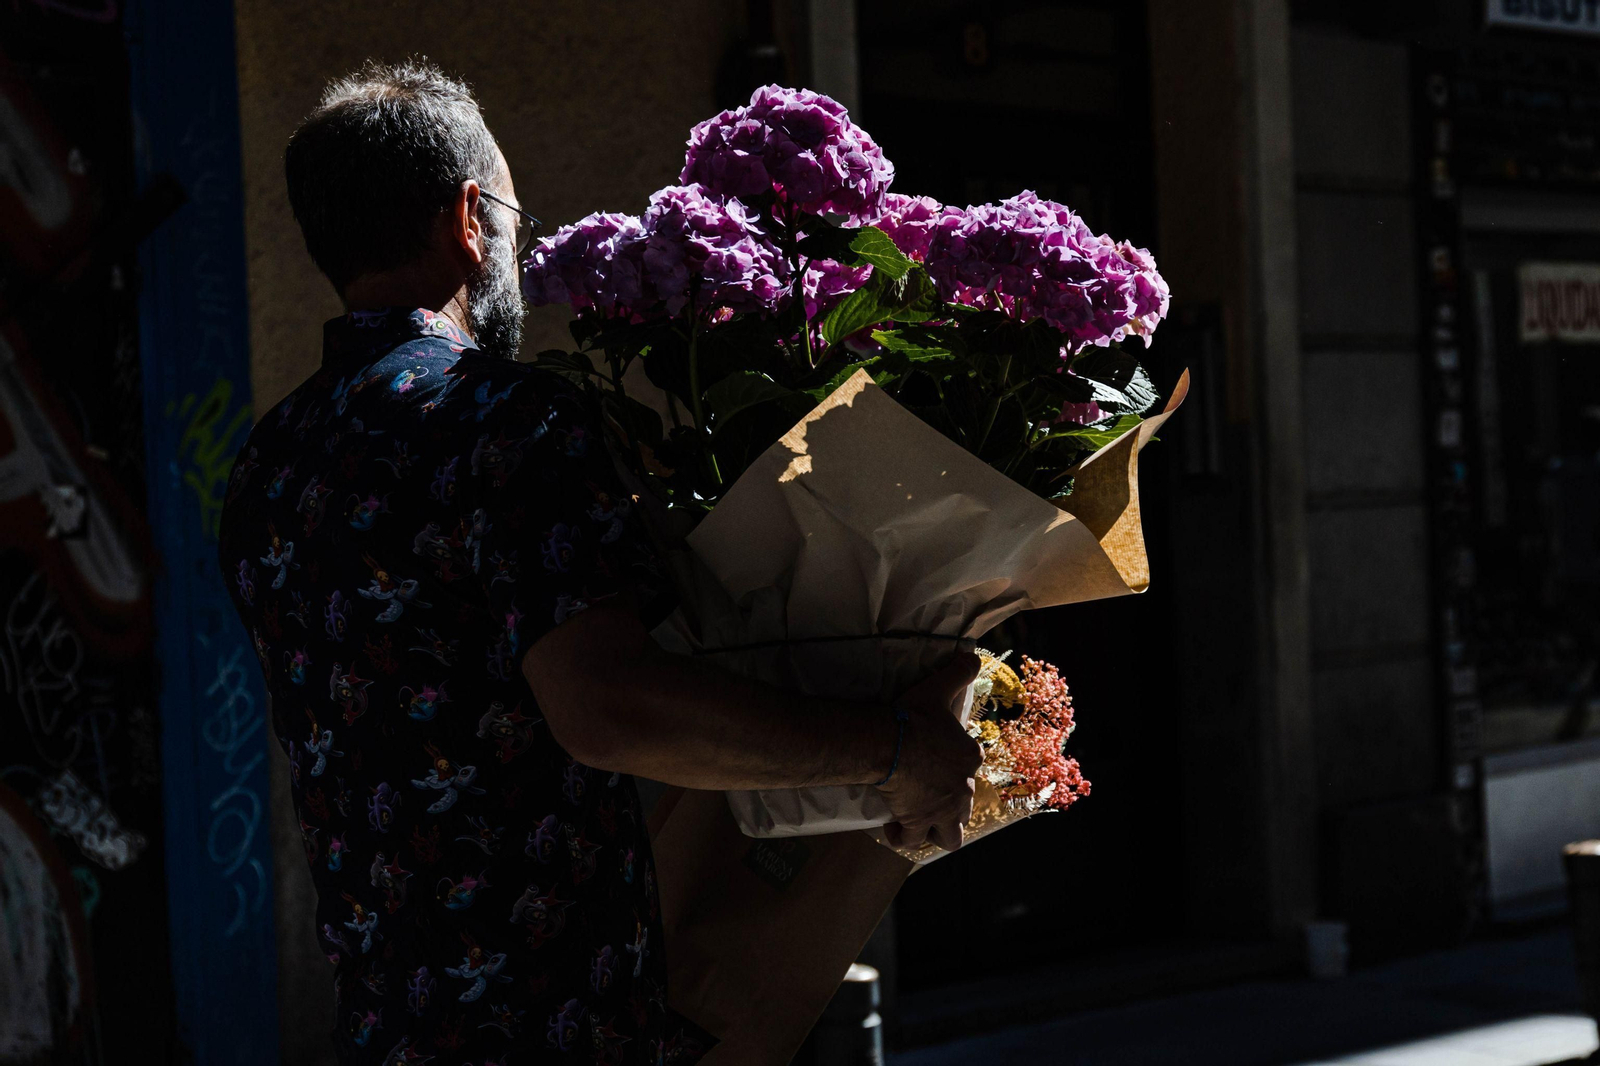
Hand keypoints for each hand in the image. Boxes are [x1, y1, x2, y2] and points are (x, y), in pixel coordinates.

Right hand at [876, 652, 983, 852]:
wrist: (890, 742)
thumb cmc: (913, 717)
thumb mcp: (937, 690)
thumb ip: (958, 673)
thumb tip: (973, 656)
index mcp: (970, 758)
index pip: (970, 767)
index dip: (954, 767)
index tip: (934, 763)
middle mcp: (963, 788)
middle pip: (965, 806)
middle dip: (950, 805)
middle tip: (926, 795)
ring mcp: (943, 809)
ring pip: (952, 835)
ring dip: (939, 831)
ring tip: (920, 822)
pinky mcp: (920, 822)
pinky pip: (915, 841)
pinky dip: (906, 838)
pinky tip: (894, 828)